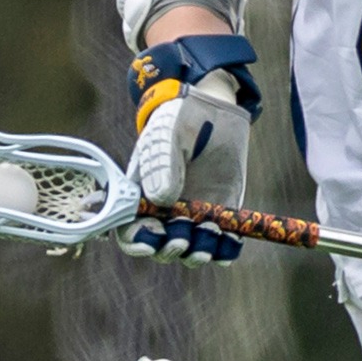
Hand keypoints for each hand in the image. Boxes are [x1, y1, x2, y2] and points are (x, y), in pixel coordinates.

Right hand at [114, 36, 258, 266]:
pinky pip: (222, 242)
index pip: (130, 231)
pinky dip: (226, 250)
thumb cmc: (180, 117)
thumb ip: (163, 164)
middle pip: (161, 247)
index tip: (151, 241)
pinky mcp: (221, 211)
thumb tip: (162, 199)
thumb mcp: (168, 135)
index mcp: (141, 195)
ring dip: (198, 252)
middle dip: (170, 249)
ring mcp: (194, 213)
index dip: (138, 242)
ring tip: (210, 234)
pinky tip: (231, 244)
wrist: (215, 107)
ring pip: (191, 250)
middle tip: (183, 238)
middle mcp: (165, 211)